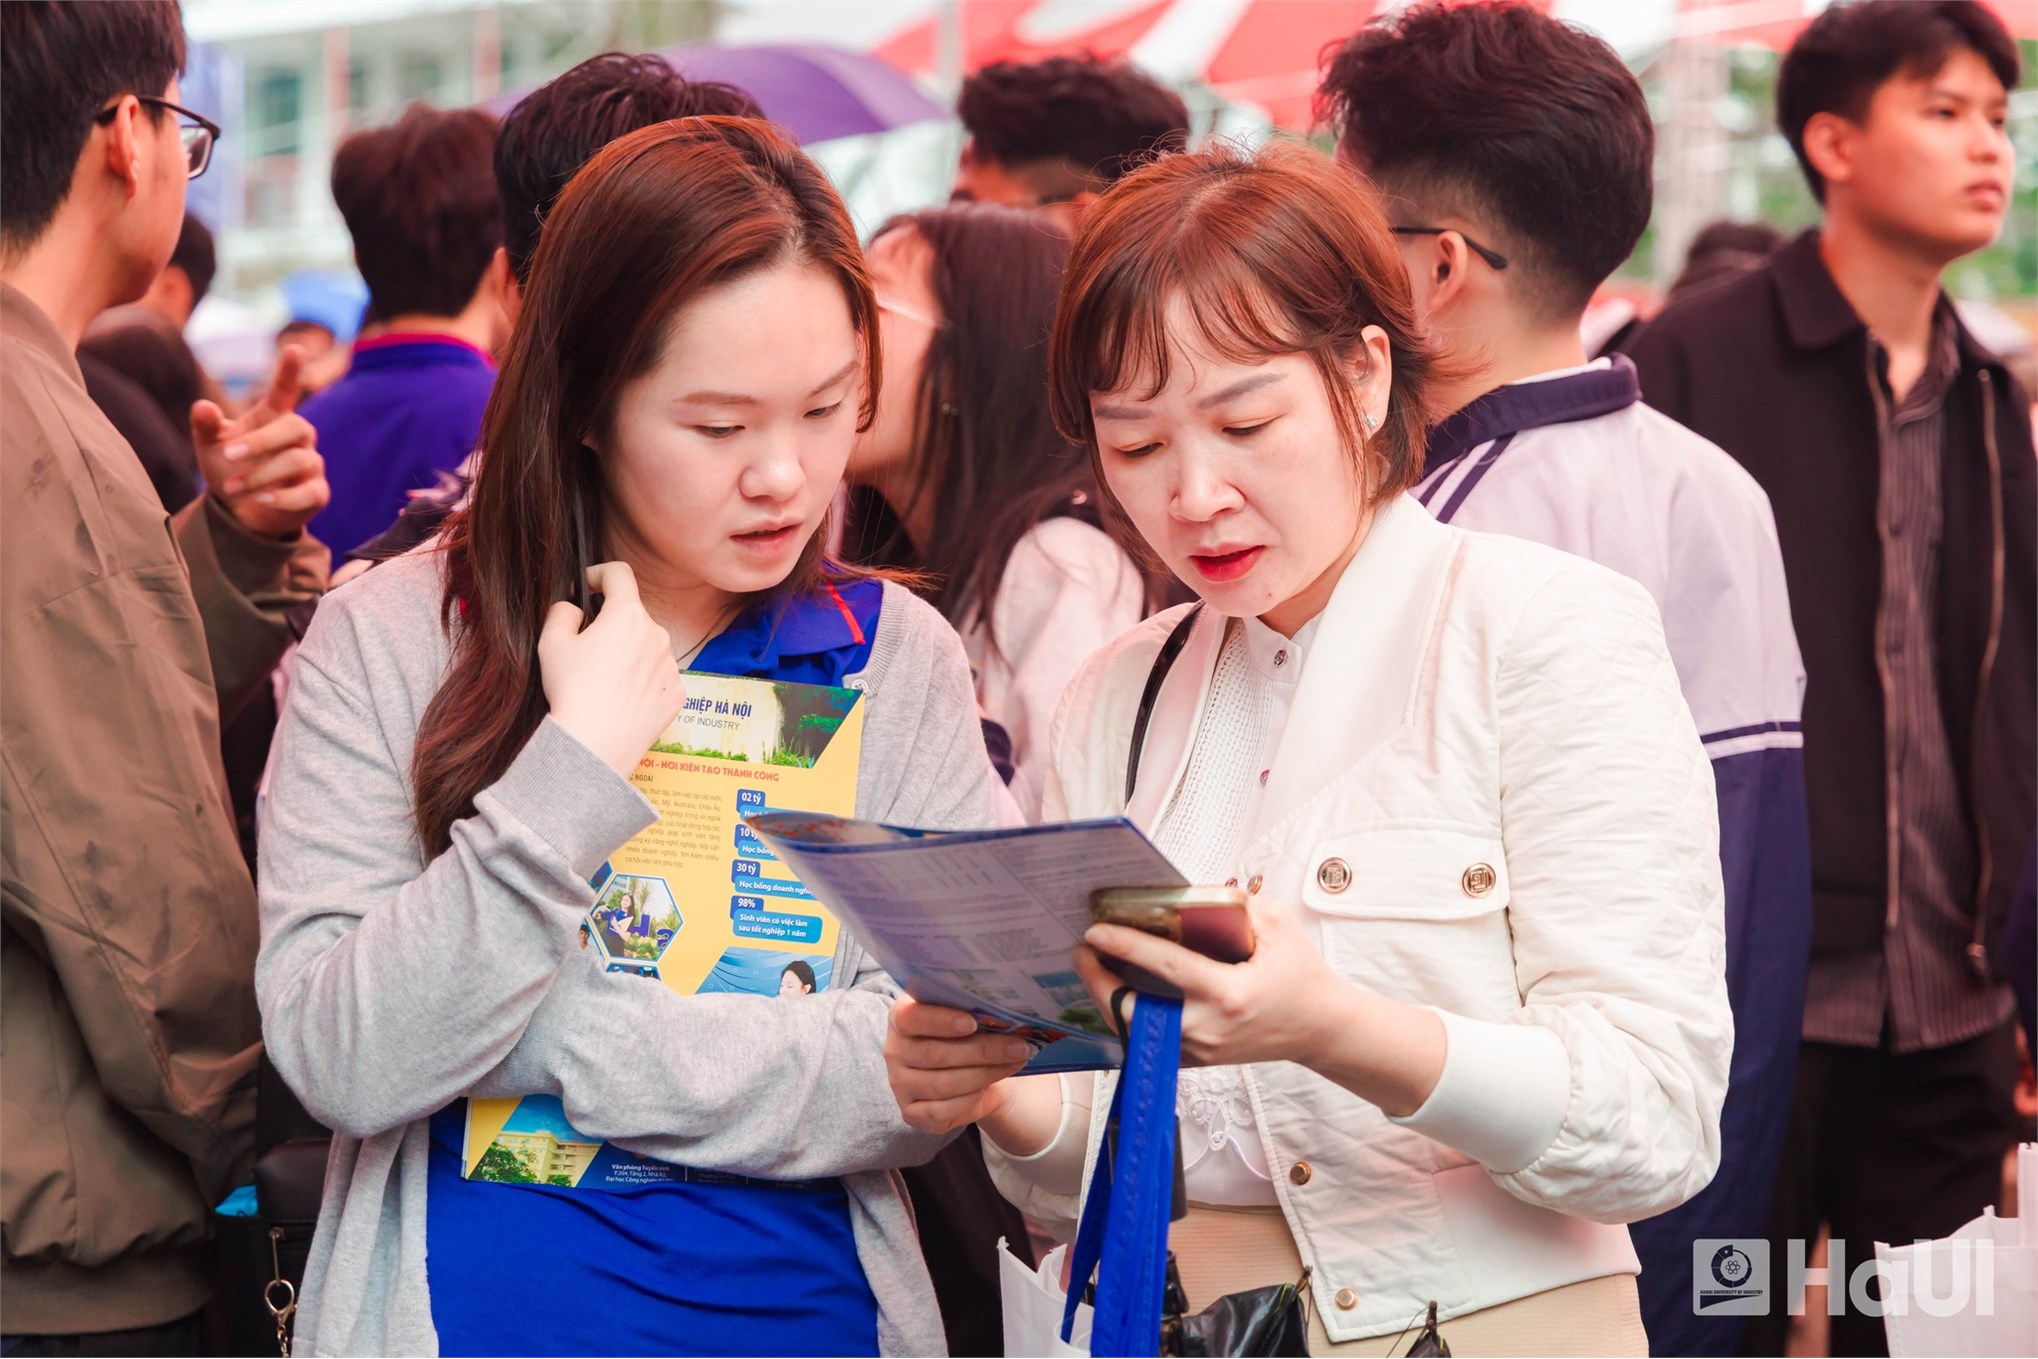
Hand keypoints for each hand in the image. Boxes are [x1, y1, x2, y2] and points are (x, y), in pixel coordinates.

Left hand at [192, 345, 328, 538]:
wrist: (241, 512)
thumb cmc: (230, 470)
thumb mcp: (210, 446)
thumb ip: (206, 425)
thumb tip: (202, 406)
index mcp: (273, 418)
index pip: (285, 390)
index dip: (290, 371)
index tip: (295, 349)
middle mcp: (299, 438)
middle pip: (296, 427)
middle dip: (261, 441)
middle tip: (229, 454)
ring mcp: (311, 465)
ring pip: (298, 461)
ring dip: (261, 474)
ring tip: (232, 487)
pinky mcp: (317, 493)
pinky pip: (308, 491)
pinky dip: (282, 497)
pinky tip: (260, 499)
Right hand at [537, 561, 686, 775]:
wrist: (595, 744)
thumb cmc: (571, 691)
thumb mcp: (551, 643)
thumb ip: (562, 612)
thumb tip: (575, 608)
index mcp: (628, 615)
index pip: (619, 574)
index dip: (599, 574)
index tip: (588, 587)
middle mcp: (657, 634)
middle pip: (633, 616)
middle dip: (612, 624)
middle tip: (588, 649)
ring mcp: (671, 665)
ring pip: (648, 647)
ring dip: (630, 653)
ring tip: (604, 681)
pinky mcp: (678, 693)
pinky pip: (659, 677)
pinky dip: (644, 681)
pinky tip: (622, 699)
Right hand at [884, 995, 1036, 1134]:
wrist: (970, 1073)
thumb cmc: (966, 1037)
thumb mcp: (966, 1017)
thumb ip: (974, 1012)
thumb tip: (1006, 1014)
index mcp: (901, 1017)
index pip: (911, 1017)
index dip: (940, 1020)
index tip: (972, 1022)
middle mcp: (894, 1050)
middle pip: (936, 1054)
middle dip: (982, 1050)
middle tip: (1018, 1046)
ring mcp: (900, 1084)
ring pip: (942, 1084)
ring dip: (985, 1074)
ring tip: (1015, 1062)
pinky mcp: (910, 1112)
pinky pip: (941, 1111)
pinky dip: (971, 1099)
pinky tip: (990, 1088)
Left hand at [1075, 893, 1341, 1068]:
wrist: (1320, 1028)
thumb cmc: (1301, 975)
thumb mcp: (1279, 926)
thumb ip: (1235, 904)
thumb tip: (1185, 894)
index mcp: (1230, 994)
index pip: (1165, 967)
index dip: (1126, 947)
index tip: (1096, 930)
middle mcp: (1209, 1028)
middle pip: (1134, 1010)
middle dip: (1098, 981)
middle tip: (1081, 950)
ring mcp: (1200, 1050)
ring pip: (1134, 1031)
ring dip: (1107, 999)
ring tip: (1092, 966)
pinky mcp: (1197, 1060)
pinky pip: (1148, 1041)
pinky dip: (1126, 1017)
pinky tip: (1114, 991)